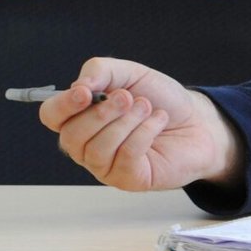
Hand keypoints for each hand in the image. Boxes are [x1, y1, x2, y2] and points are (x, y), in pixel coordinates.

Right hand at [38, 57, 243, 190]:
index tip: (85, 93)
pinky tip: (158, 122)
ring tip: (147, 108)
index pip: (52, 116)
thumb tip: (78, 85)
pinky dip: (143, 135)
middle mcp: (87, 145)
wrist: (198, 122)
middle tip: (129, 98)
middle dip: (102, 114)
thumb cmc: (159, 99)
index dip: (63, 105)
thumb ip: (100, 70)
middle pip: (72, 136)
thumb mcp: (130, 74)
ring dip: (126, 123)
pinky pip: (125, 158)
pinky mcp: (129, 179)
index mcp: (80, 117)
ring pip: (98, 149)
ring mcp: (106, 166)